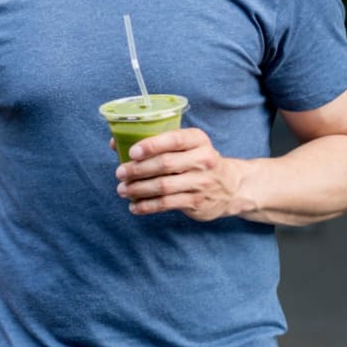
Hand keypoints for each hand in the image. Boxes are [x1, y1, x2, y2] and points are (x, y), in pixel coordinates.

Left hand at [114, 127, 249, 220]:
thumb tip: (114, 143)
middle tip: (120, 172)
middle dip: (138, 169)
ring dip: (139, 189)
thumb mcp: (187, 145)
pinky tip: (134, 207)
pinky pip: (167, 204)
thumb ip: (156, 142)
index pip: (174, 139)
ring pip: (164, 186)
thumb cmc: (197, 160)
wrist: (231, 186)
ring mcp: (201, 183)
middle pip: (165, 164)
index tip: (132, 152)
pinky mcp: (197, 203)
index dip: (151, 145)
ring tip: (122, 189)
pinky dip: (147, 206)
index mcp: (198, 140)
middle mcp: (203, 160)